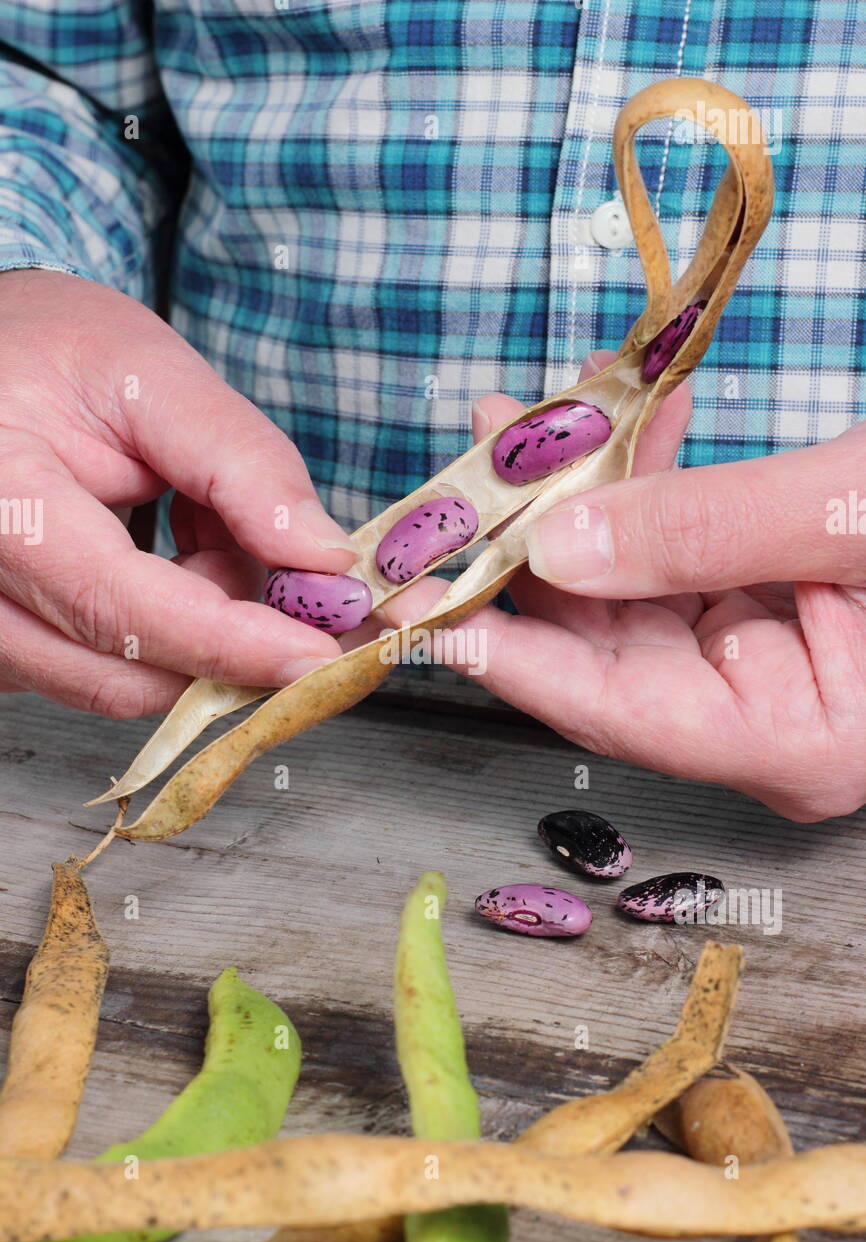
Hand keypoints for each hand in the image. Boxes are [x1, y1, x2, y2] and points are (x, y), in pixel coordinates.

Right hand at [0, 270, 355, 715]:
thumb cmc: (45, 349)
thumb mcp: (149, 372)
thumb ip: (242, 463)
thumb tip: (323, 559)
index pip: (120, 611)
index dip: (232, 644)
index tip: (325, 653)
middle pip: (127, 674)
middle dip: (235, 636)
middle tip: (292, 566)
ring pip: (124, 682)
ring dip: (203, 628)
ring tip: (206, 523)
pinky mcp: (5, 648)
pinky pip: (105, 670)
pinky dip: (171, 629)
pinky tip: (175, 553)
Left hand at [384, 352, 865, 820]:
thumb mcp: (853, 516)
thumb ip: (709, 531)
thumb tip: (559, 546)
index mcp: (793, 741)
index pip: (610, 708)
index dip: (504, 654)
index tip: (413, 605)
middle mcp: (765, 721)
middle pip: (607, 647)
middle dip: (533, 546)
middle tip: (467, 462)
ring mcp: (769, 666)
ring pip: (636, 592)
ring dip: (581, 500)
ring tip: (522, 418)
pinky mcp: (775, 607)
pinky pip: (683, 556)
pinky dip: (652, 485)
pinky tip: (617, 418)